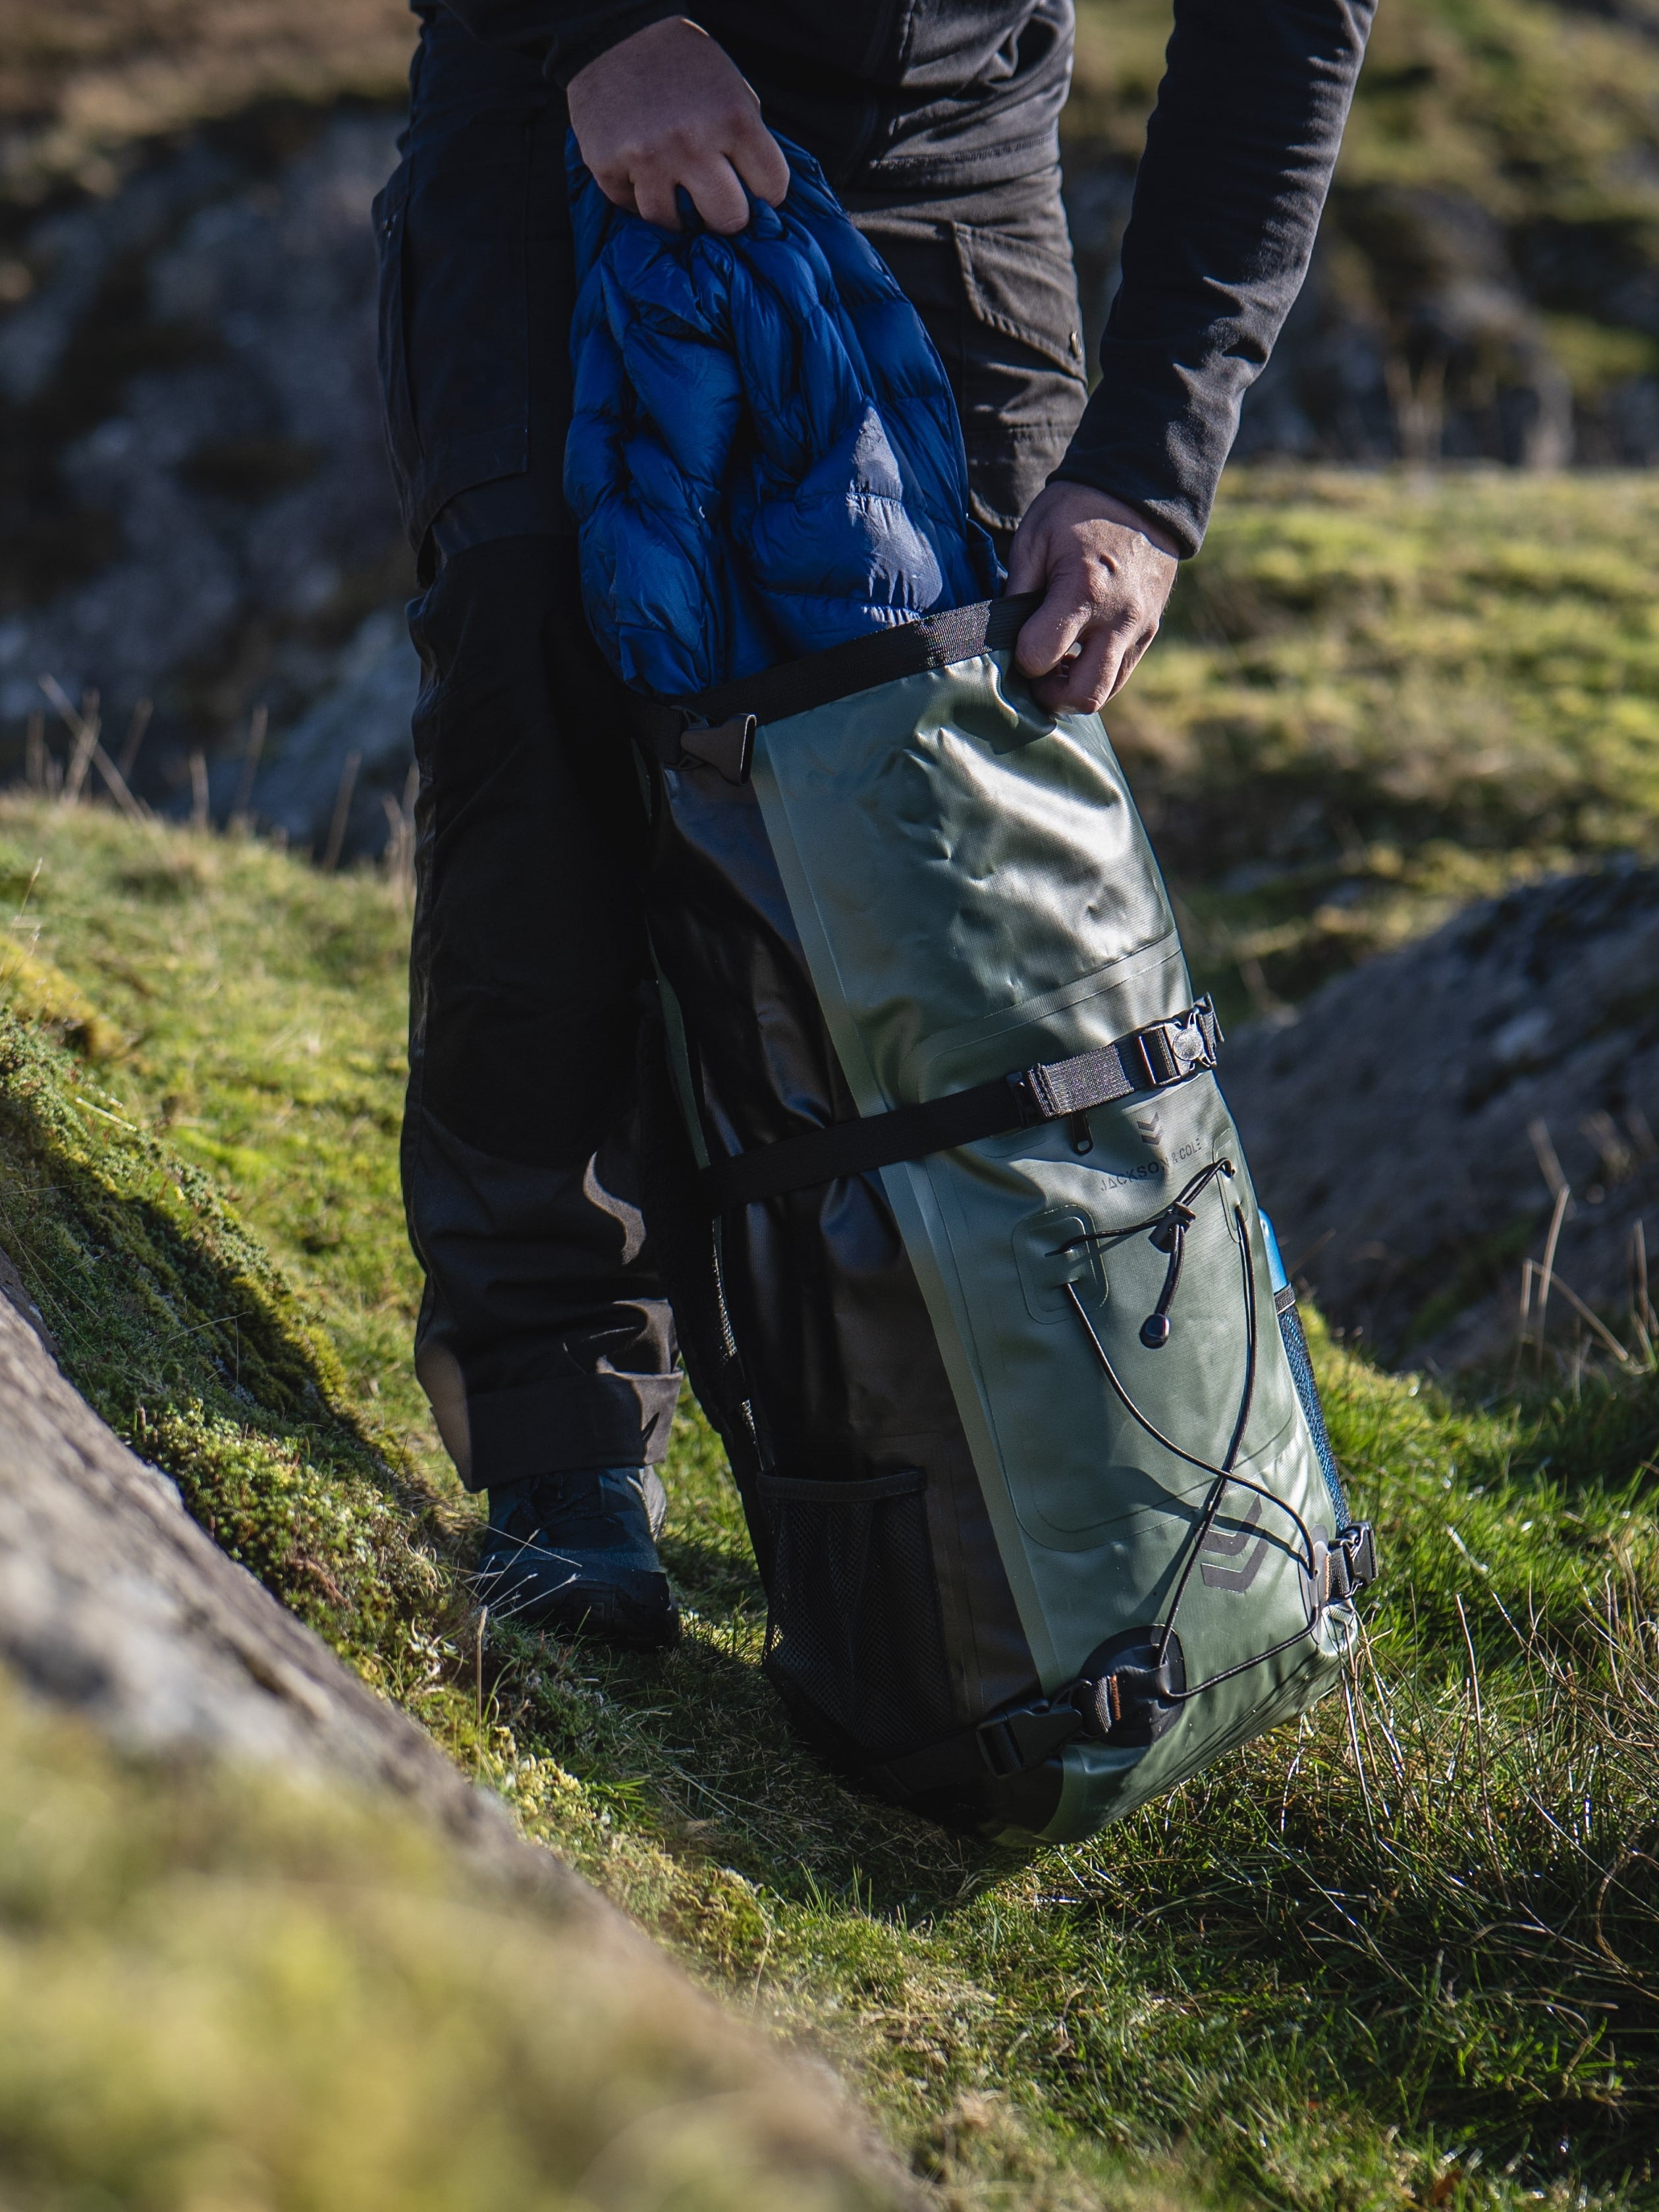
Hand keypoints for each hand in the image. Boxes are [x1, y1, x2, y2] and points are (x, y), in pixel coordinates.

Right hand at [567, 16, 789, 234]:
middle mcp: (692, 140)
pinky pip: (633, 207)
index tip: (753, 193)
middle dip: (725, 215)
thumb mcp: (730, 87)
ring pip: (674, 224)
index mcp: (734, 117)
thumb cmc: (682, 66)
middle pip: (728, 219)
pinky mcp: (609, 165)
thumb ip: (747, 138)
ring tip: (676, 192)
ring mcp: (648, 157)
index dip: (766, 195)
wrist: (614, 35)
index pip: (772, 187)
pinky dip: (640, 197)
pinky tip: (641, 173)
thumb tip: (760, 196)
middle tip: (715, 203)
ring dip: (678, 214)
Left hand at [1006, 481, 1179, 714]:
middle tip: (1037, 673)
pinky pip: (1122, 672)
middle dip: (1052, 695)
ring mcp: (1140, 628)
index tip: (1018, 640)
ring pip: (1107, 691)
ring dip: (1075, 689)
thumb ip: (1017, 590)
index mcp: (1083, 592)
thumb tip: (1002, 635)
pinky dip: (1096, 674)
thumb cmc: (1077, 510)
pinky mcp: (1150, 629)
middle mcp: (1118, 618)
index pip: (1039, 656)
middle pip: (1084, 694)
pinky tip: (1080, 653)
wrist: (1141, 492)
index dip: (1021, 657)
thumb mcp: (1034, 538)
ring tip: (1058, 664)